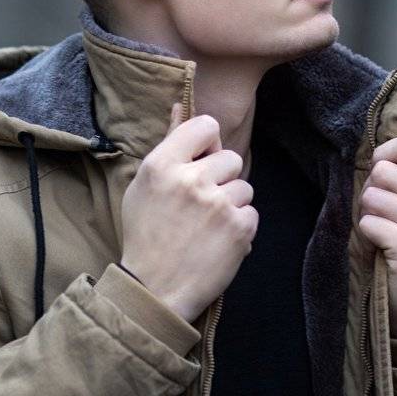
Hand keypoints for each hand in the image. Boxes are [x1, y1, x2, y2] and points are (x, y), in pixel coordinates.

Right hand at [118, 101, 257, 323]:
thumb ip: (168, 144)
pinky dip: (240, 228)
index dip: (208, 142)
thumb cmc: (146, 235)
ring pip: (244, 187)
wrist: (154, 289)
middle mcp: (191, 179)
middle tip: (201, 204)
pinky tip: (217, 242)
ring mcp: (218, 204)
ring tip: (208, 226)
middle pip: (231, 157)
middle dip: (221, 178)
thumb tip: (181, 106)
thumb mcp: (145, 185)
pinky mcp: (239, 228)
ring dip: (232, 204)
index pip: (205, 125)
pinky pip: (252, 213)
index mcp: (162, 164)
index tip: (202, 160)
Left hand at [356, 132, 396, 338]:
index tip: (380, 175)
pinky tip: (383, 250)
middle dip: (372, 193)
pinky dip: (367, 237)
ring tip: (385, 235)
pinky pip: (369, 224)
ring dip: (368, 217)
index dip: (384, 155)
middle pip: (383, 171)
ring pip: (371, 197)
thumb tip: (374, 147)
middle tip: (385, 218)